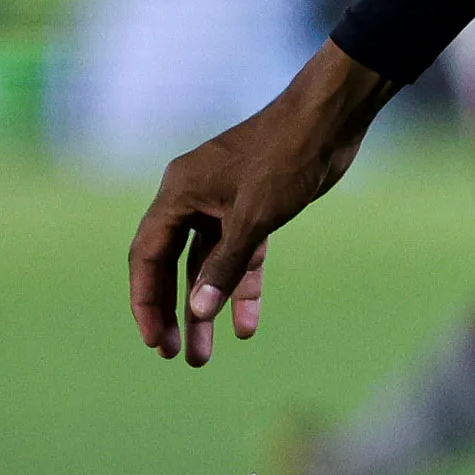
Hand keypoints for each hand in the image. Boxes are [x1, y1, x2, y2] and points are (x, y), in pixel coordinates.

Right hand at [125, 45, 397, 365]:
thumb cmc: (286, 158)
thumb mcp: (254, 217)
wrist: (329, 120)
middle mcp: (192, 199)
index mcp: (178, 194)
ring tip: (204, 354)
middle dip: (172, 311)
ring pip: (206, 266)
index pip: (147, 257)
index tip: (154, 341)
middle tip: (175, 354)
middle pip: (171, 266)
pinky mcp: (253, 209)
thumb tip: (197, 312)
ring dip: (207, 307)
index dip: (146, 301)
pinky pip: (239, 256)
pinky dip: (242, 286)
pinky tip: (246, 324)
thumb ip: (225, 266)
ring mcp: (222, 204)